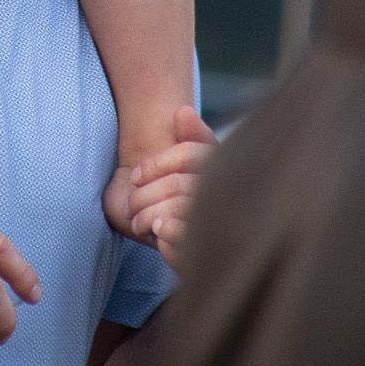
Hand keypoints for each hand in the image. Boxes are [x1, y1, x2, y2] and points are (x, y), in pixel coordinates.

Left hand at [125, 106, 216, 267]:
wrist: (201, 251)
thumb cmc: (191, 202)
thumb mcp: (190, 167)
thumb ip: (191, 137)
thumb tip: (183, 111)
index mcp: (227, 170)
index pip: (192, 153)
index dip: (158, 162)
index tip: (134, 175)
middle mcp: (233, 196)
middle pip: (179, 183)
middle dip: (146, 193)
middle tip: (131, 205)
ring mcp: (227, 226)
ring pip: (177, 207)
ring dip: (148, 214)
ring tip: (139, 221)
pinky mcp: (217, 254)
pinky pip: (183, 234)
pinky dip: (165, 231)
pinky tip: (158, 232)